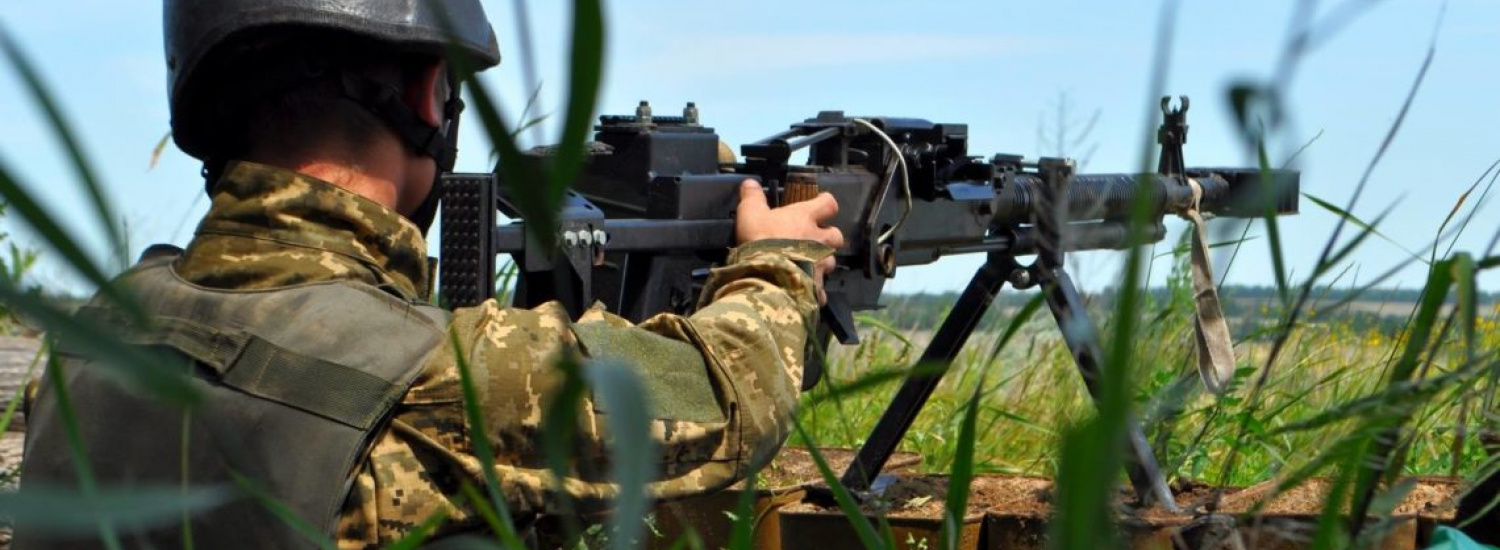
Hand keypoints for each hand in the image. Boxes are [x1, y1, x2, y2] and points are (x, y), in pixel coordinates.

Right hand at [735, 179, 844, 303]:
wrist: (767, 276)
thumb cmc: (761, 239)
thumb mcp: (750, 213)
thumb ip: (752, 197)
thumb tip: (750, 181)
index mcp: (806, 218)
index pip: (829, 204)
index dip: (826, 203)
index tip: (820, 205)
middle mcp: (819, 240)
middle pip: (836, 235)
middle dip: (829, 238)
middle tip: (814, 241)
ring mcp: (821, 265)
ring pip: (830, 262)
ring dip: (821, 263)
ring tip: (807, 267)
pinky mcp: (817, 287)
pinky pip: (821, 290)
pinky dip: (815, 290)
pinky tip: (805, 292)